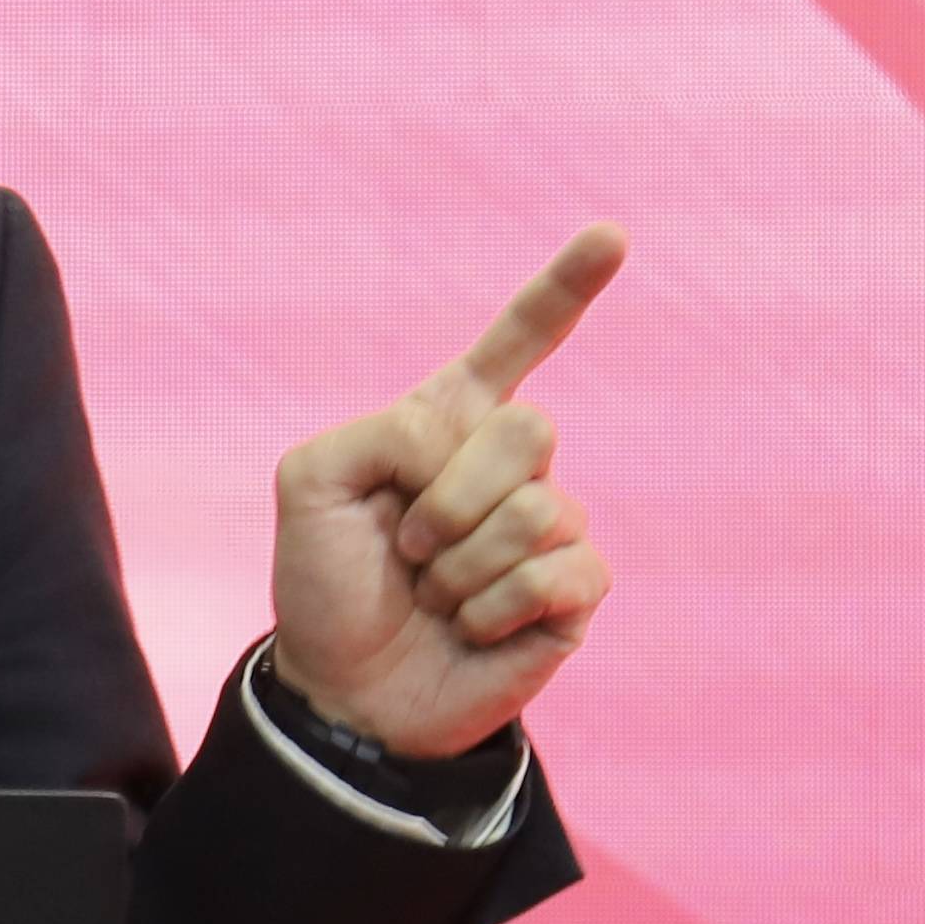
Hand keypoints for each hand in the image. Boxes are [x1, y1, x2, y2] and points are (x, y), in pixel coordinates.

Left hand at [267, 225, 626, 760]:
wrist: (343, 690)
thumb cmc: (327, 584)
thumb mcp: (311, 482)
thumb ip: (381, 431)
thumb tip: (473, 451)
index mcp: (449, 422)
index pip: (519, 341)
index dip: (566, 286)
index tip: (613, 233)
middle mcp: (511, 468)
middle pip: (530, 428)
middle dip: (448, 496)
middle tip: (407, 545)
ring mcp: (552, 529)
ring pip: (538, 511)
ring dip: (459, 566)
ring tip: (433, 595)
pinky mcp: (576, 595)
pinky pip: (556, 574)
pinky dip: (492, 608)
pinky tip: (473, 628)